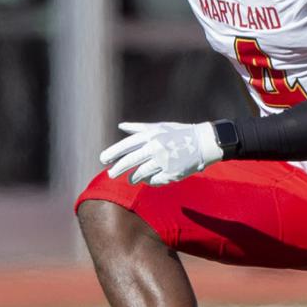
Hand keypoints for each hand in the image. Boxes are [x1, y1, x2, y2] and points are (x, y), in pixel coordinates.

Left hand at [99, 121, 223, 185]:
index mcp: (151, 135)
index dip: (113, 153)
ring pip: (141, 174)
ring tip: (131, 179)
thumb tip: (121, 126)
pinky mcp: (171, 173)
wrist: (203, 143)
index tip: (103, 159)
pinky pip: (154, 180)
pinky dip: (149, 181)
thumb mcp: (159, 126)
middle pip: (130, 161)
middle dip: (118, 169)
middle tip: (110, 174)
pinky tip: (148, 180)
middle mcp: (155, 147)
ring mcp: (163, 161)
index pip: (126, 145)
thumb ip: (139, 127)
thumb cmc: (179, 133)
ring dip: (133, 178)